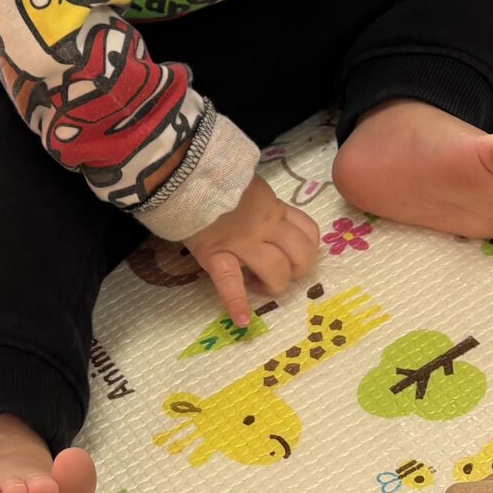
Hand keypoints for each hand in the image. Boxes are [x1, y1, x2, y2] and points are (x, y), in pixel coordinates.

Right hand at [183, 177, 319, 325]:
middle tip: (279, 272)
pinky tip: (242, 320)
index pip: (308, 230)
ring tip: (257, 285)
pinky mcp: (216, 254)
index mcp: (272, 207)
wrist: (184, 172)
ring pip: (276, 271)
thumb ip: (259, 200)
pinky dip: (236, 303)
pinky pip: (230, 282)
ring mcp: (242, 242)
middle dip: (296, 270)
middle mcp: (264, 225)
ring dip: (273, 285)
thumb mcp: (247, 184)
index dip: (307, 247)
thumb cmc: (213, 177)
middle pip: (301, 255)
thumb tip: (263, 212)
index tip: (291, 253)